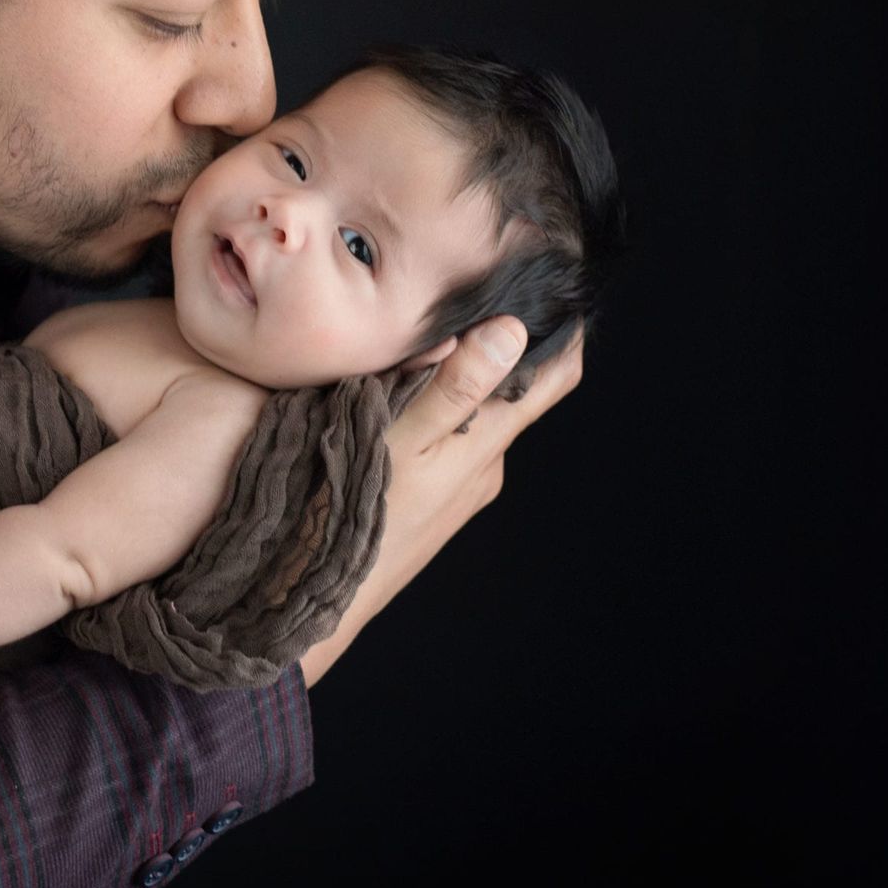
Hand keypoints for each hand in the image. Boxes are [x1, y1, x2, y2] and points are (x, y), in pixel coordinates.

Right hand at [298, 317, 583, 688]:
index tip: (557, 284)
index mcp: (486, 443)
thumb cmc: (357, 518)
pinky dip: (436, 403)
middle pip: (514, 388)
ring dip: (465, 373)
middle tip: (481, 288)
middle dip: (506, 341)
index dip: (566, 329)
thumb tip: (511, 331)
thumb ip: (454, 387)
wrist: (320, 602)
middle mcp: (485, 463)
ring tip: (433, 329)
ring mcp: (460, 485)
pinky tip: (398, 389)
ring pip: (476, 411)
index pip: (555, 376)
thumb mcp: (402, 442)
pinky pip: (447, 436)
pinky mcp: (433, 499)